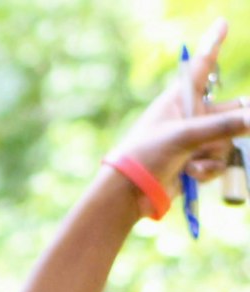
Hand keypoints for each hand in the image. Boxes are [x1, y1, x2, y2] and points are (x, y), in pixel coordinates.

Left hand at [109, 19, 249, 203]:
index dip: (213, 44)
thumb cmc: (147, 155)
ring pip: (228, 140)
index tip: (221, 23)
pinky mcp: (197, 161)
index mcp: (180, 99)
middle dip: (236, 123)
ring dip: (213, 154)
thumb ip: (222, 128)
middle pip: (232, 110)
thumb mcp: (184, 136)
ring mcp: (195, 139)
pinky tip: (190, 175)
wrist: (131, 193)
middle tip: (236, 128)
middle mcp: (191, 116)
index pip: (202, 66)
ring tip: (190, 162)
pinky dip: (208, 170)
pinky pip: (220, 161)